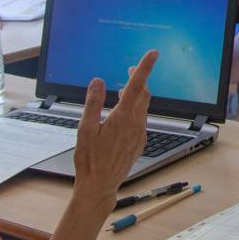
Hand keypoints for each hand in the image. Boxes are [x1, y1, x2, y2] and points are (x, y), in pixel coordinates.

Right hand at [71, 50, 158, 205]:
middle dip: (139, 79)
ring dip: (136, 95)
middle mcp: (136, 125)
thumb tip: (98, 82)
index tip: (152, 54)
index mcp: (123, 118)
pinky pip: (141, 120)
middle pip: (143, 94)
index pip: (136, 86)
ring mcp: (140, 134)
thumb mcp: (85, 129)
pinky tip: (124, 113)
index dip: (144, 67)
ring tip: (124, 89)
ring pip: (143, 107)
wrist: (100, 185)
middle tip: (131, 68)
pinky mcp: (139, 142)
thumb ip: (93, 103)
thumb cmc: (90, 159)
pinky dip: (135, 110)